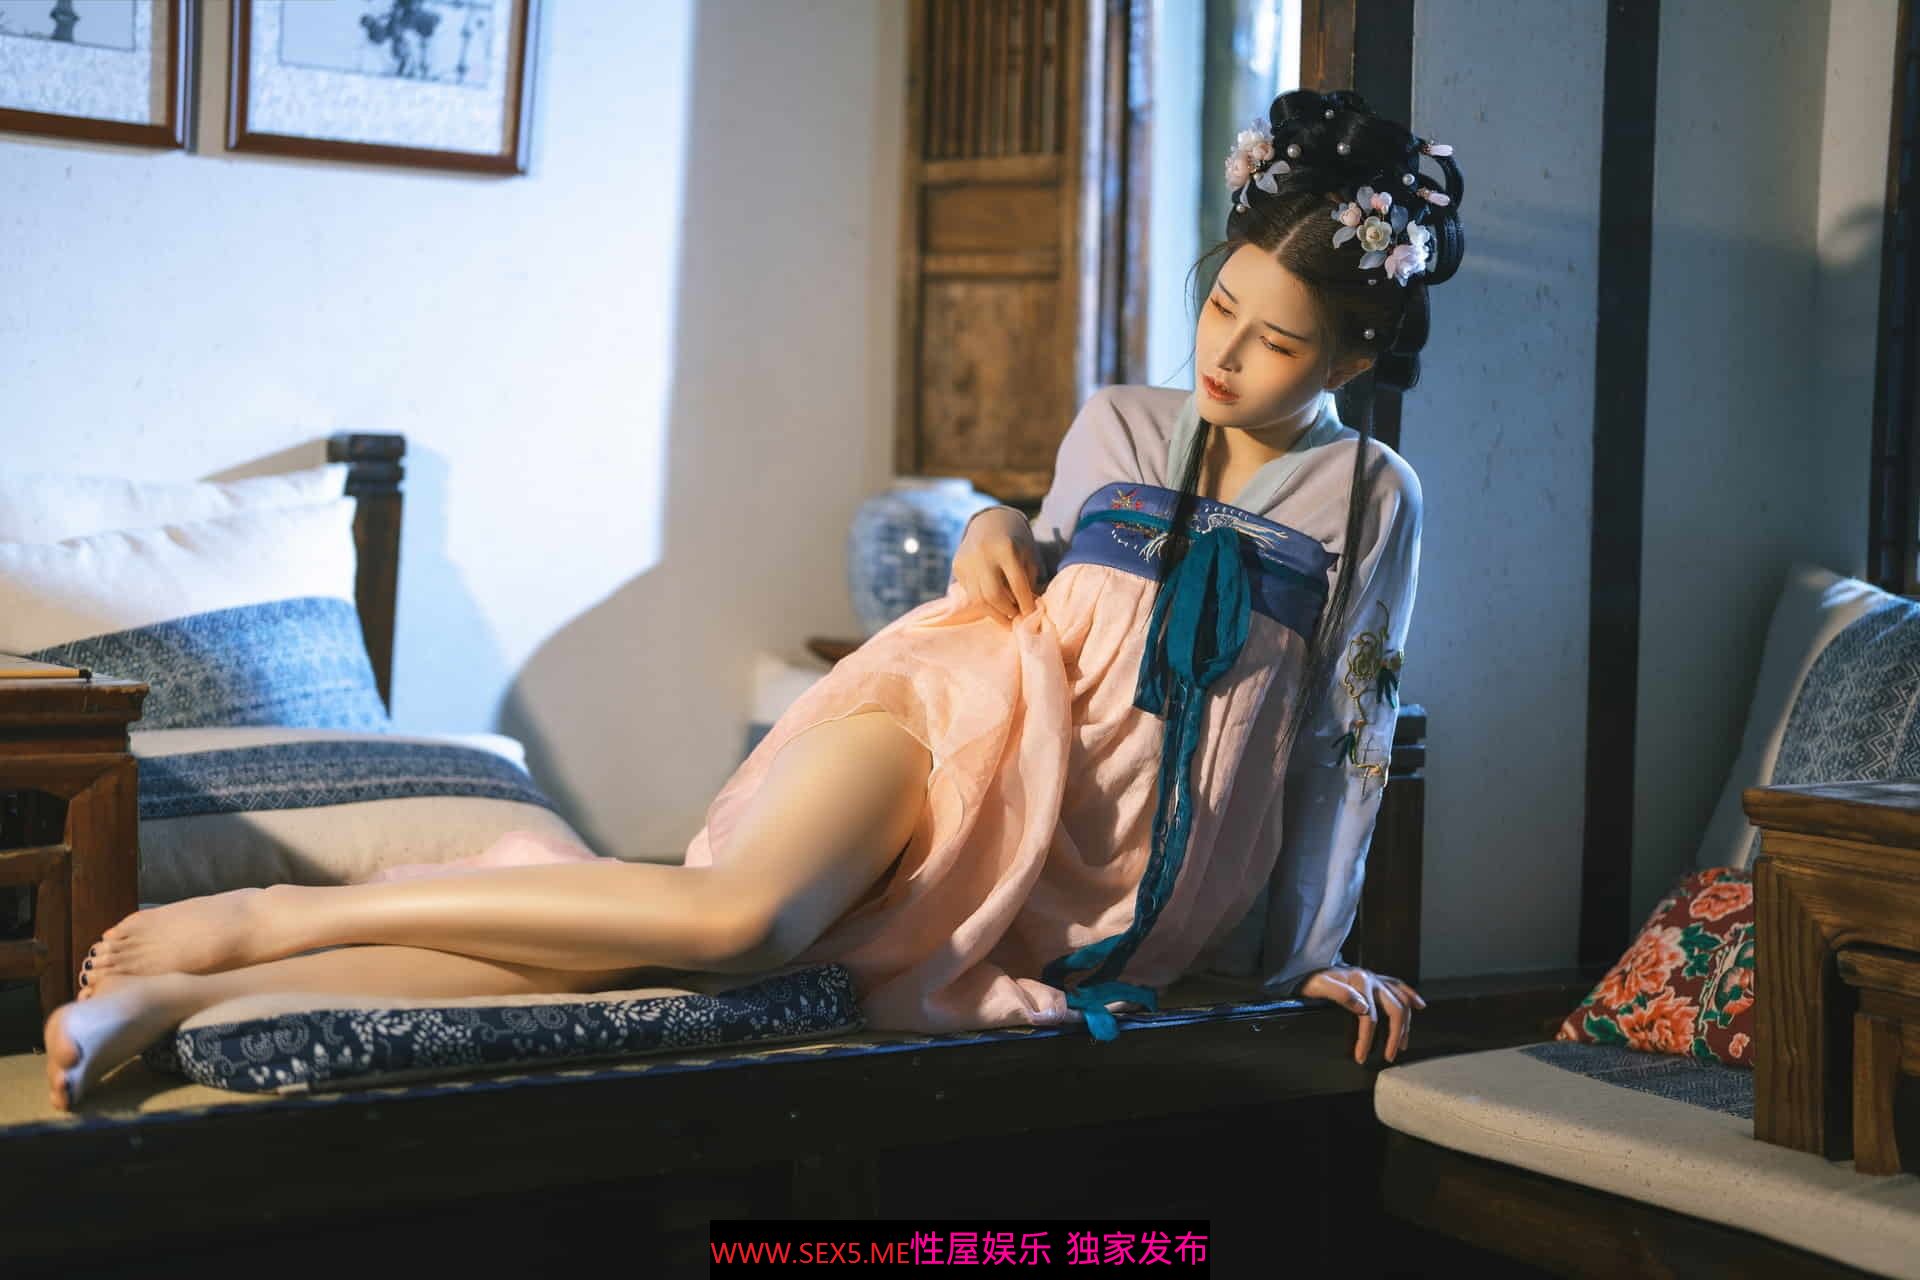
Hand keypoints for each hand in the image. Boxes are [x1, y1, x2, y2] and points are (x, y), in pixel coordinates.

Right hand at [951, 508, 1041, 623]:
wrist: (989, 521)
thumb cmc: (1015, 541)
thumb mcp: (1028, 555)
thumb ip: (1029, 580)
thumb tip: (1026, 610)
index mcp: (1006, 548)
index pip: (1017, 583)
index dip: (1025, 603)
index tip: (1030, 616)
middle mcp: (983, 554)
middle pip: (993, 595)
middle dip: (1006, 611)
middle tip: (1016, 618)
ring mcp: (967, 561)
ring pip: (978, 599)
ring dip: (993, 612)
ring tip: (1005, 617)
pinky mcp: (957, 566)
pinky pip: (969, 592)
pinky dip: (982, 601)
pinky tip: (992, 602)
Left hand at [1299, 965, 1426, 1064]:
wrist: (1308, 966)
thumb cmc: (1312, 980)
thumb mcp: (1319, 987)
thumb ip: (1340, 994)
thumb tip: (1364, 1008)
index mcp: (1359, 982)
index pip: (1370, 1017)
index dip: (1367, 1039)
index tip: (1361, 1057)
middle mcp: (1372, 979)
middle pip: (1394, 1009)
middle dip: (1394, 1035)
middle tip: (1390, 1056)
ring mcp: (1376, 978)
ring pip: (1401, 1001)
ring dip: (1405, 1024)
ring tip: (1402, 1045)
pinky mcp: (1376, 979)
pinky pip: (1399, 986)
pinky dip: (1410, 995)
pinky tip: (1419, 1006)